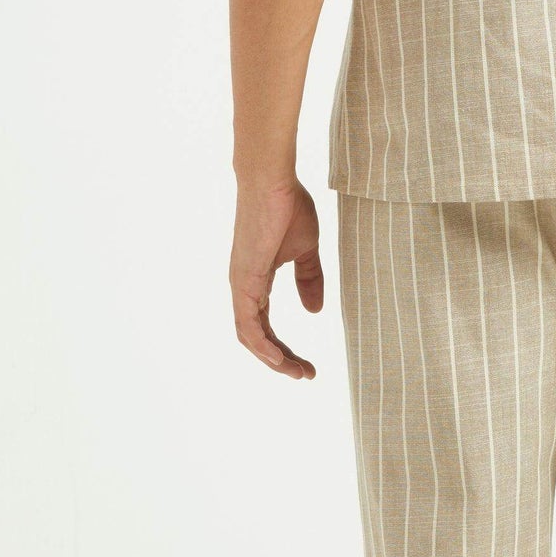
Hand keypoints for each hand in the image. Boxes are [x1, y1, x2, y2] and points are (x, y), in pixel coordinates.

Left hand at [229, 176, 325, 376]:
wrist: (272, 181)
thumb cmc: (288, 206)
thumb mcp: (306, 250)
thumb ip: (310, 279)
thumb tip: (314, 310)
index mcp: (256, 281)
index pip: (265, 326)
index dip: (284, 348)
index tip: (307, 365)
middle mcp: (244, 287)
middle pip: (256, 338)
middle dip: (281, 361)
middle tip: (306, 375)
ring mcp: (241, 285)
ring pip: (250, 337)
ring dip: (273, 359)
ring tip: (298, 373)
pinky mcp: (243, 280)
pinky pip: (247, 324)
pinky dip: (261, 346)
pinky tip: (277, 359)